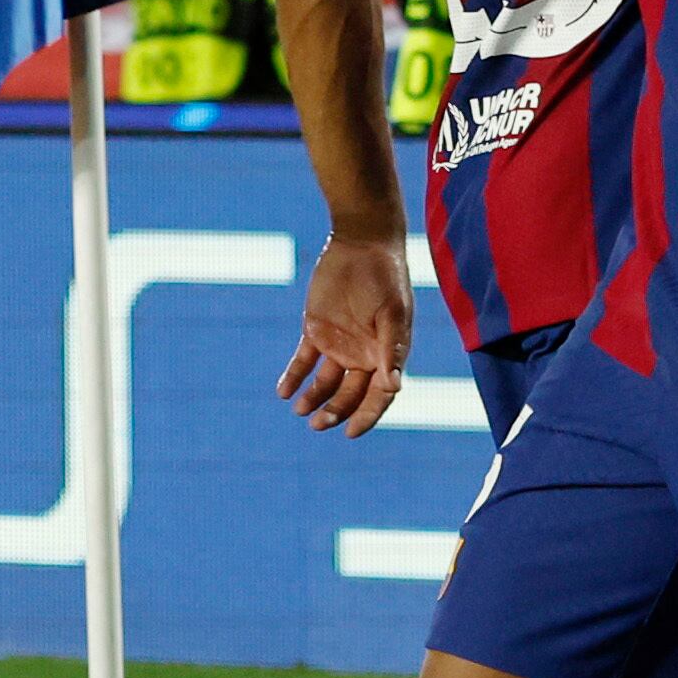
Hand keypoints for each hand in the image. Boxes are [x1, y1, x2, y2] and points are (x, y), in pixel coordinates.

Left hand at [276, 234, 415, 435]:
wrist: (361, 243)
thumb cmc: (385, 278)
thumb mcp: (391, 314)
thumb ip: (391, 349)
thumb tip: (394, 388)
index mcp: (386, 355)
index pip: (378, 397)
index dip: (366, 417)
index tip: (350, 433)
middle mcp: (363, 355)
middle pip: (349, 396)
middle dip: (335, 412)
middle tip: (317, 424)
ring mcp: (339, 344)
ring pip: (325, 383)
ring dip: (313, 399)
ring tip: (300, 411)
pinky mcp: (316, 331)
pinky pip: (303, 361)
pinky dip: (294, 377)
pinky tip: (283, 392)